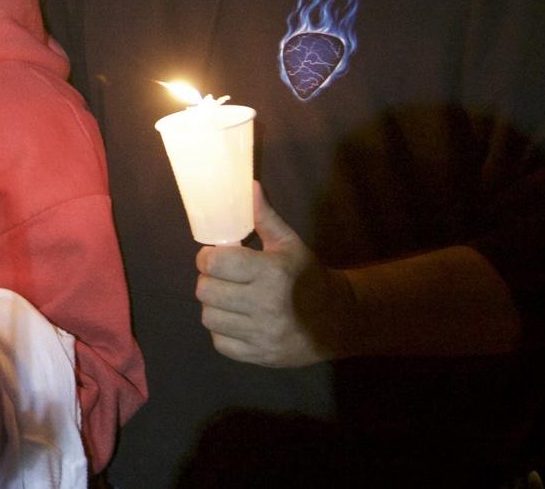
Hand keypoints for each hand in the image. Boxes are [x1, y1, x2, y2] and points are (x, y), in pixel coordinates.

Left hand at [194, 182, 353, 367]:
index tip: (216, 257)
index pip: (215, 263)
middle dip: (209, 280)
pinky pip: (220, 343)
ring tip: (229, 299)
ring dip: (214, 306)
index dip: (208, 257)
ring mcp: (262, 334)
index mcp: (271, 273)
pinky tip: (237, 321)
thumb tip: (248, 187)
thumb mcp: (290, 244)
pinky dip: (223, 332)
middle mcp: (265, 305)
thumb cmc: (307, 276)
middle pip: (205, 291)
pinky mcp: (260, 356)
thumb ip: (265, 218)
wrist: (339, 321)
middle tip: (222, 278)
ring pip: (209, 318)